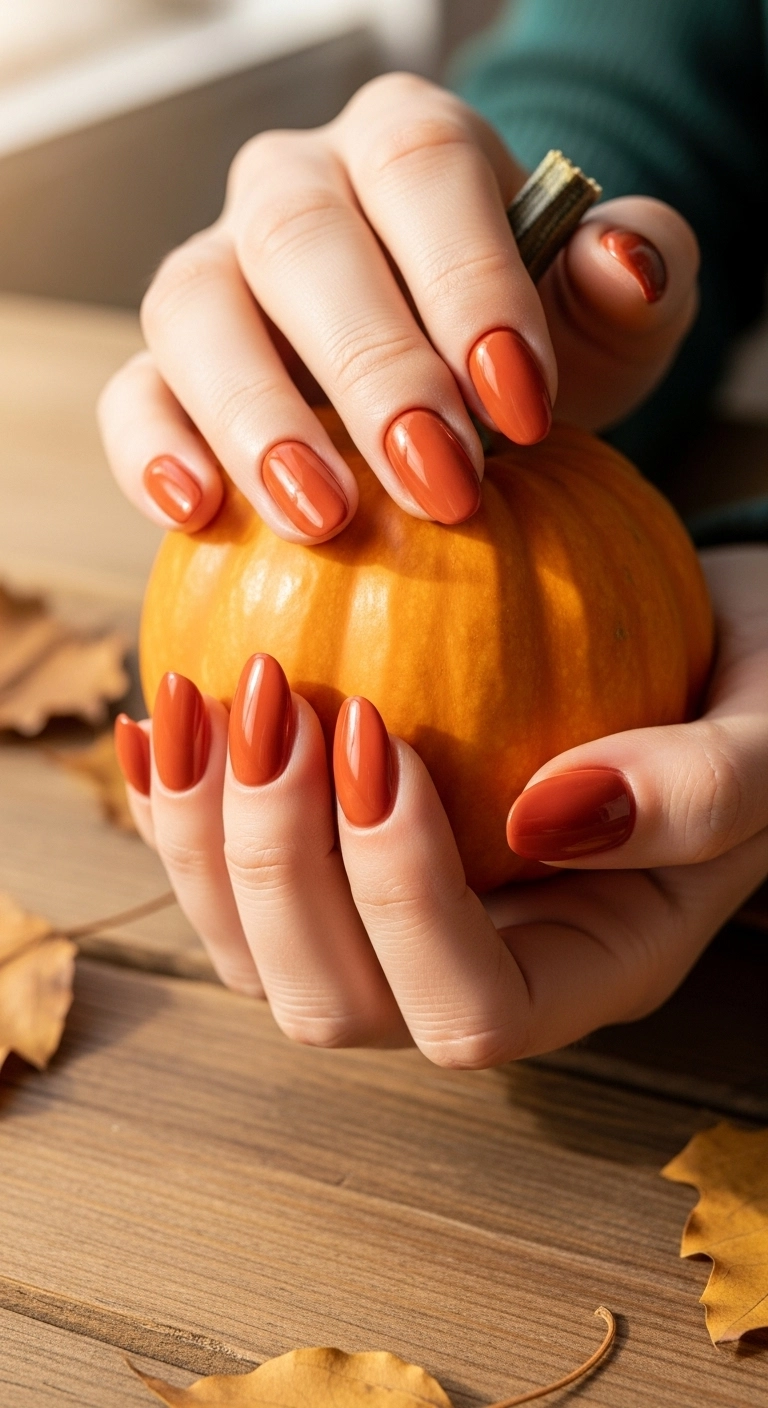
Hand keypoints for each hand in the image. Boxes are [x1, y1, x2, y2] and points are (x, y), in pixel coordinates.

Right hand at [98, 73, 697, 544]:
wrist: (460, 387)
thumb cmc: (531, 339)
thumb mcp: (606, 313)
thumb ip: (633, 278)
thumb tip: (624, 266)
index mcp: (406, 143)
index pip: (422, 170)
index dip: (469, 281)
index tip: (523, 406)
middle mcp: (294, 189)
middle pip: (300, 238)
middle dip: (372, 366)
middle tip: (440, 481)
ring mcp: (217, 272)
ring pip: (195, 308)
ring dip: (254, 416)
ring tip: (322, 515)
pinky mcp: (167, 367)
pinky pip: (133, 391)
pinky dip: (152, 449)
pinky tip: (196, 511)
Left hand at [114, 547, 767, 1062]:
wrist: (703, 650)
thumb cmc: (756, 690)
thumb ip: (703, 791)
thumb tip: (549, 812)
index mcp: (587, 971)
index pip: (469, 1010)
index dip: (401, 898)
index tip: (381, 732)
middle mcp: (480, 973)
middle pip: (332, 1002)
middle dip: (275, 866)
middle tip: (272, 699)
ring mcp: (400, 929)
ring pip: (257, 957)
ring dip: (202, 838)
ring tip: (198, 695)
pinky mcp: (344, 865)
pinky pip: (230, 875)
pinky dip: (177, 805)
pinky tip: (158, 711)